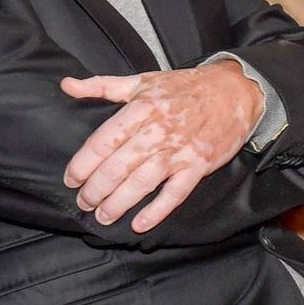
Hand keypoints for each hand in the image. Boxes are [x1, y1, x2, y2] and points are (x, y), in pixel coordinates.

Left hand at [59, 60, 264, 232]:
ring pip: (142, 183)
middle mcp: (158, 131)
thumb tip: (66, 85)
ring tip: (103, 215)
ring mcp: (180, 150)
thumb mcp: (143, 80)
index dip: (82, 164)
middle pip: (118, 167)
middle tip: (84, 202)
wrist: (236, 91)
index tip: (71, 179)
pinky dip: (157, 211)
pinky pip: (175, 193)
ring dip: (119, 203)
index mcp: (141, 108)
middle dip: (96, 190)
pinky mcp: (199, 165)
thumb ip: (102, 85)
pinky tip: (140, 224)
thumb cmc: (187, 87)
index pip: (103, 142)